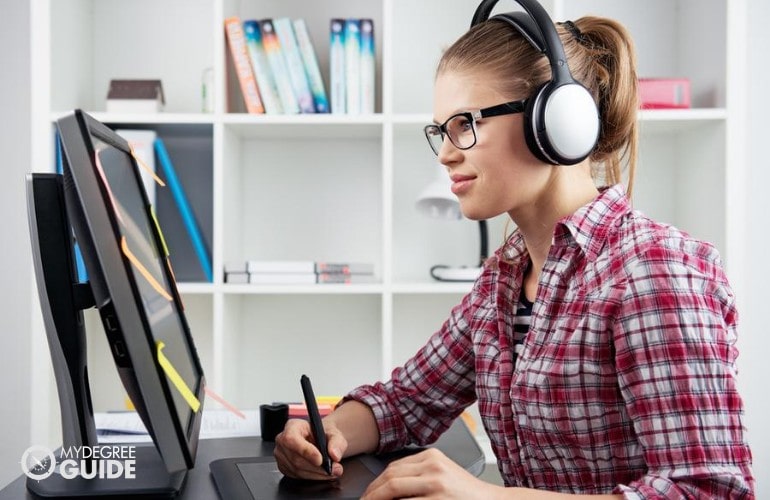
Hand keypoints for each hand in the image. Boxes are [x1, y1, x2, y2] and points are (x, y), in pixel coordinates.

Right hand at [273, 418, 345, 479]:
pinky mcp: (284, 467)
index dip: (305, 451)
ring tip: (332, 472)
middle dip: (317, 467)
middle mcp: (282, 440)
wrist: (321, 441)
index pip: (292, 439)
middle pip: (295, 458)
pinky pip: (297, 476)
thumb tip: (335, 455)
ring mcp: (281, 455)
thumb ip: (336, 442)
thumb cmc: (324, 435)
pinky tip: (323, 474)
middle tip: (334, 469)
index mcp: (293, 426)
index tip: (320, 459)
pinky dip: (313, 477)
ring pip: (297, 470)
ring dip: (317, 474)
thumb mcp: (334, 434)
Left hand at [361, 448, 501, 499]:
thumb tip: (386, 488)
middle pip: (390, 476)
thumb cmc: (467, 495)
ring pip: (393, 489)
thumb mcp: (443, 474)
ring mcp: (435, 483)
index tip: (368, 494)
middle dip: (372, 493)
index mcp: (432, 456)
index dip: (376, 483)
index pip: (394, 466)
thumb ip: (419, 475)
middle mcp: (433, 466)